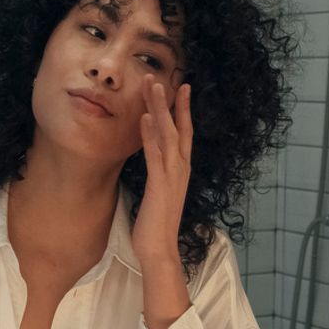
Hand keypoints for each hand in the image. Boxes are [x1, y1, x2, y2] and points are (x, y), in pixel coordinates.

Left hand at [132, 80, 192, 265]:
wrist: (160, 251)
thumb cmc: (157, 225)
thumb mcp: (159, 193)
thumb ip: (159, 174)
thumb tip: (154, 159)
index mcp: (181, 170)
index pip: (185, 133)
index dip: (183, 110)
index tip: (180, 88)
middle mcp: (181, 168)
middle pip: (179, 127)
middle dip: (171, 101)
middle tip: (163, 77)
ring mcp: (172, 176)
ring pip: (168, 134)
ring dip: (160, 110)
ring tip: (153, 86)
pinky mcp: (160, 185)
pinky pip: (155, 155)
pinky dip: (149, 135)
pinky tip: (143, 118)